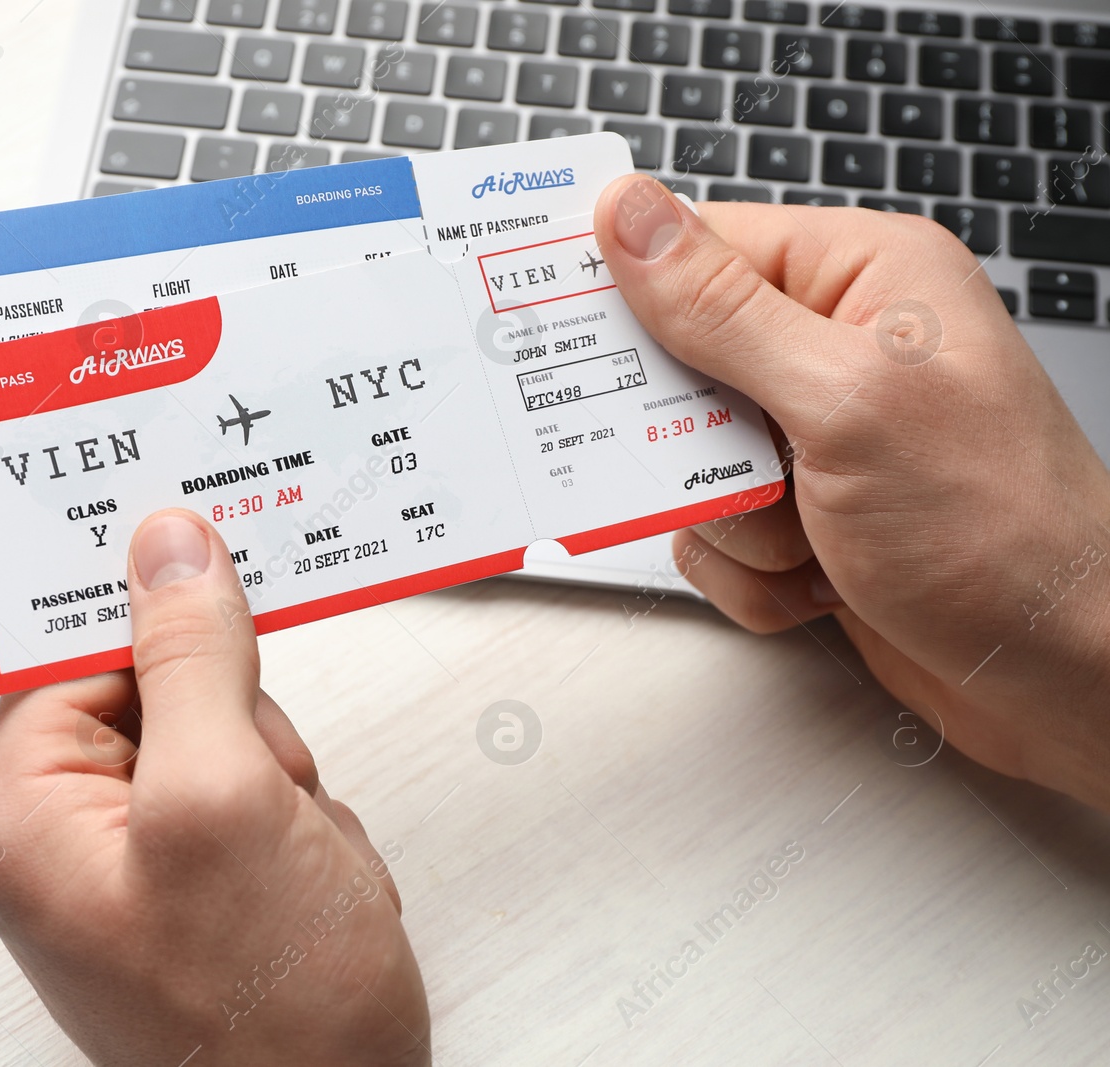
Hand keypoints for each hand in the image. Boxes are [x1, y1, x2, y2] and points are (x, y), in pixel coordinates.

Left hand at [0, 510, 428, 1065]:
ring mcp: (134, 856)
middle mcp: (60, 829)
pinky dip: (301, 823)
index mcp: (22, 807)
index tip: (208, 552)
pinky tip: (309, 882)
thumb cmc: (267, 1020)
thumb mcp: (224, 803)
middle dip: (243, 726)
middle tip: (266, 790)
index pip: (71, 643)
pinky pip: (256, 788)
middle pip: (160, 679)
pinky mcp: (195, 876)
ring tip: (295, 860)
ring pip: (226, 731)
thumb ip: (191, 659)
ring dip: (284, 781)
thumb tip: (166, 547)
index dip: (149, 606)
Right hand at [595, 175, 1109, 809]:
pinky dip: (754, 575)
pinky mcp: (804, 515)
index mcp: (863, 280)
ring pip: (686, 466)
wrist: (1061, 670)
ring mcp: (819, 439)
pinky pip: (712, 536)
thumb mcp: (845, 401)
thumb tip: (631, 218)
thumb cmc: (1000, 529)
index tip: (569, 332)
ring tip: (816, 536)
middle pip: (678, 368)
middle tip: (740, 468)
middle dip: (695, 442)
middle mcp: (838, 351)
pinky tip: (825, 579)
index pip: (700, 250)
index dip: (629, 294)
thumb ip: (722, 310)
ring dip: (735, 523)